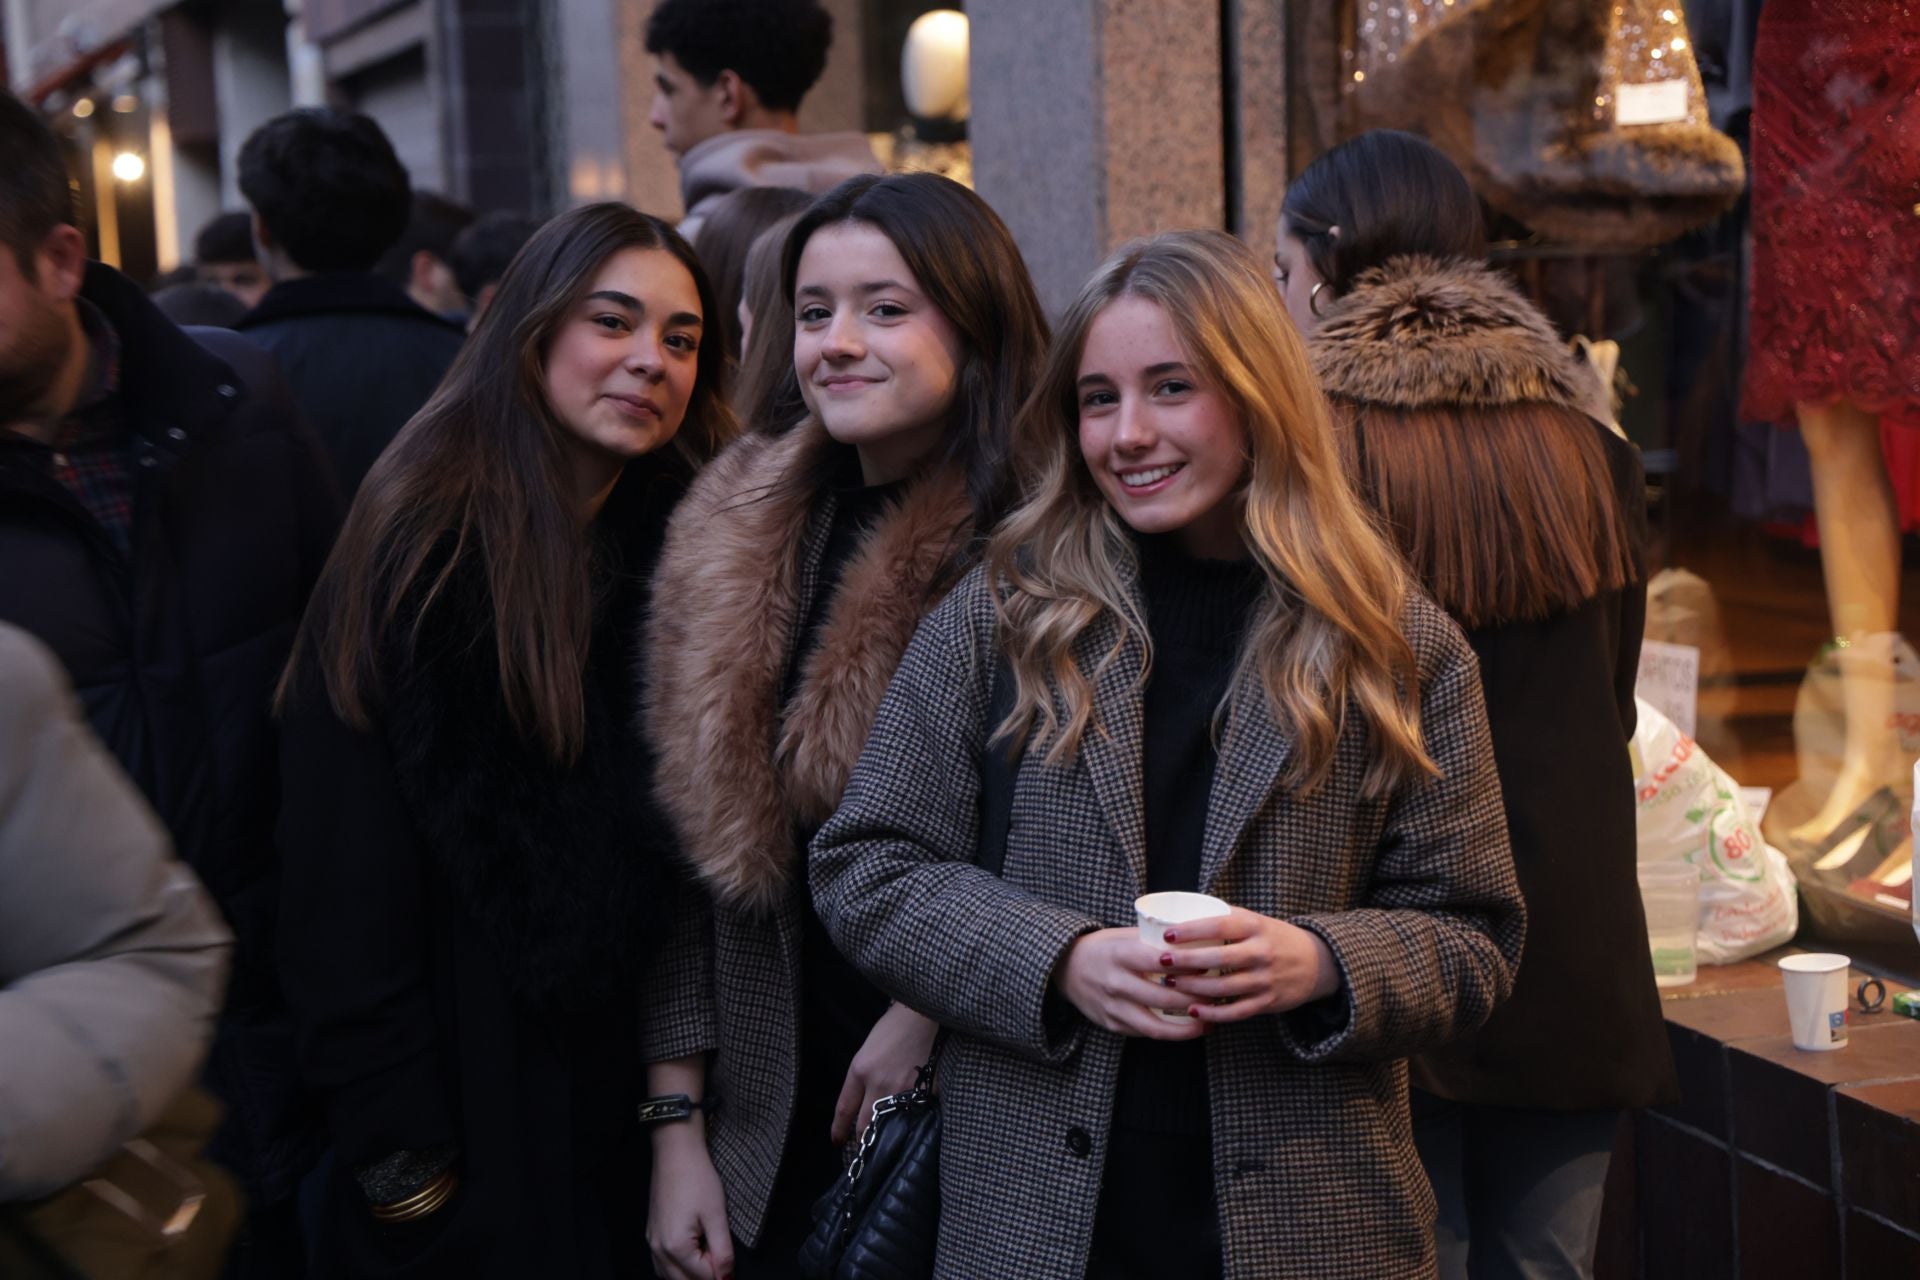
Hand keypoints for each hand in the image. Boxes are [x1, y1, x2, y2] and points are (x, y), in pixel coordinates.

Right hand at [647, 1124, 733, 1279]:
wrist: (675, 1152)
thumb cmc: (696, 1178)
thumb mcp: (717, 1215)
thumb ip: (722, 1251)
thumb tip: (726, 1277)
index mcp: (675, 1247)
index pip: (703, 1277)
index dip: (722, 1271)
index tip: (729, 1257)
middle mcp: (659, 1249)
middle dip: (705, 1275)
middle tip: (720, 1259)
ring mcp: (652, 1242)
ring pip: (670, 1277)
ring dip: (690, 1275)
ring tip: (707, 1257)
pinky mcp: (652, 1234)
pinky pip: (662, 1265)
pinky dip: (677, 1268)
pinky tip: (690, 1258)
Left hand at [832, 1003, 940, 1144]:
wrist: (923, 1014)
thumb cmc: (894, 1027)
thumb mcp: (868, 1051)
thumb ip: (862, 1078)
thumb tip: (863, 1104)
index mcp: (860, 1070)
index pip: (844, 1109)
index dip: (838, 1130)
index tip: (837, 1141)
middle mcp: (878, 1083)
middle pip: (864, 1124)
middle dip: (861, 1139)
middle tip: (861, 1147)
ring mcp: (903, 1089)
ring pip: (888, 1125)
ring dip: (885, 1134)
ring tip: (884, 1142)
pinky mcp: (924, 1091)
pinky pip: (912, 1115)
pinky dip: (909, 1122)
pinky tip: (909, 1125)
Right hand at [1054, 928, 1205, 1039]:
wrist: (1065, 967)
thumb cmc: (1103, 947)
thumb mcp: (1124, 936)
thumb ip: (1154, 941)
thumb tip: (1197, 939)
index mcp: (1119, 954)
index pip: (1160, 961)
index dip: (1189, 966)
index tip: (1213, 966)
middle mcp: (1115, 982)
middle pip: (1163, 996)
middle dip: (1195, 1000)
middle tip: (1219, 998)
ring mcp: (1112, 1006)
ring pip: (1155, 1025)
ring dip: (1186, 1027)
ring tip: (1208, 1024)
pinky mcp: (1111, 1024)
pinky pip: (1144, 1032)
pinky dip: (1167, 1033)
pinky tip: (1185, 1029)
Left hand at [1154, 907, 1339, 1022]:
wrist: (1316, 963)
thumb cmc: (1274, 938)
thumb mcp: (1256, 920)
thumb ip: (1225, 918)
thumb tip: (1182, 911)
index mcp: (1256, 926)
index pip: (1219, 925)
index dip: (1191, 930)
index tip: (1167, 934)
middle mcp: (1261, 952)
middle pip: (1218, 958)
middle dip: (1186, 961)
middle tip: (1161, 961)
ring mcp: (1265, 979)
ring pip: (1224, 987)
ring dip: (1194, 987)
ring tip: (1170, 983)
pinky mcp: (1268, 1002)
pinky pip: (1236, 1011)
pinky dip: (1213, 1014)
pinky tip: (1193, 1010)